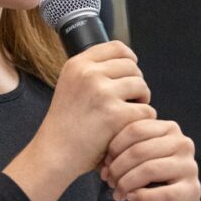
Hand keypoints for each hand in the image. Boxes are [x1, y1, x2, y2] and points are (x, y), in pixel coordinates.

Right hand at [4, 41, 156, 200]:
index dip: (129, 58)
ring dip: (142, 100)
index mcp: (77, 65)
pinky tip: (130, 127)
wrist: (54, 153)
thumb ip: (91, 72)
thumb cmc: (65, 125)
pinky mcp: (116, 114)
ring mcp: (102, 93)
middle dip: (135, 83)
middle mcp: (89, 74)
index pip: (116, 47)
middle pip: (132, 67)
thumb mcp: (69, 86)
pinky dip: (143, 120)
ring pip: (141, 86)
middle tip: (129, 101)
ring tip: (130, 113)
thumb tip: (127, 61)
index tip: (132, 70)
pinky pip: (146, 110)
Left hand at [100, 119, 200, 200]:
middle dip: (118, 168)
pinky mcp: (193, 190)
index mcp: (169, 128)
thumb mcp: (141, 157)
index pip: (135, 129)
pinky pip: (164, 194)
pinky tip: (133, 198)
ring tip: (118, 192)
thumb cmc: (153, 177)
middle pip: (140, 150)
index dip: (114, 147)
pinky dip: (143, 197)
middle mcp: (183, 143)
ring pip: (149, 170)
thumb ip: (126, 149)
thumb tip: (105, 162)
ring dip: (127, 183)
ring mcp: (190, 166)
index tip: (105, 163)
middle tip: (109, 181)